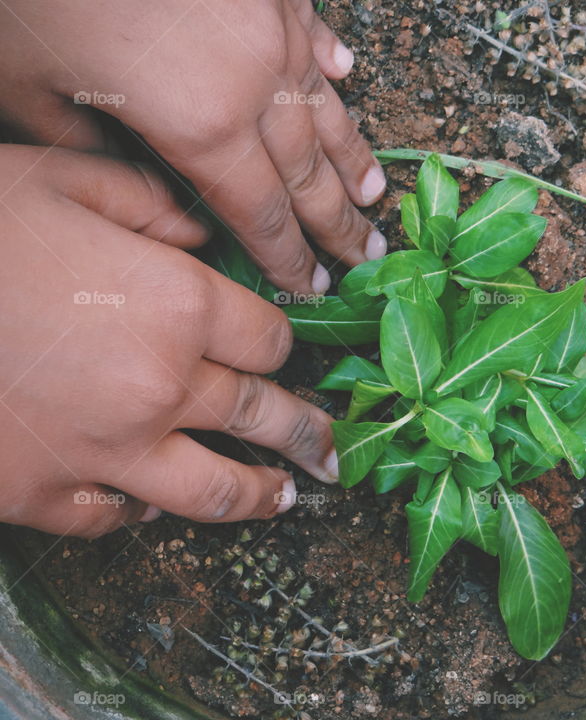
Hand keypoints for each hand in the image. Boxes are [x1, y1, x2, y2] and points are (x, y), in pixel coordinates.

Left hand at [0, 0, 386, 293]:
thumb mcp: (31, 97)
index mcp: (202, 125)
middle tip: (368, 255)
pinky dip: (329, 62)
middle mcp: (255, 82)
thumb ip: (98, 159)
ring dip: (351, 156)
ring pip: (325, 108)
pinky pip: (311, 32)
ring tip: (372, 192)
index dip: (290, 259)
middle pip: (309, 172)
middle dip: (340, 223)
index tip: (313, 290)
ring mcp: (270, 26)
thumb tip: (147, 188)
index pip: (262, 216)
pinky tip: (345, 76)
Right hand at [0, 145, 337, 537]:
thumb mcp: (62, 182)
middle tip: (335, 446)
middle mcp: (162, 387)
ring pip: (213, 489)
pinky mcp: (44, 496)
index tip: (291, 348)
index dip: (287, 341)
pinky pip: (117, 518)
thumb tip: (204, 236)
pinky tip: (156, 505)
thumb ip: (152, 207)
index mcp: (177, 305)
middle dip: (307, 430)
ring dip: (262, 494)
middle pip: (263, 414)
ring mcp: (107, 451)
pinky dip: (143, 512)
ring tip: (291, 497)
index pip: (270, 337)